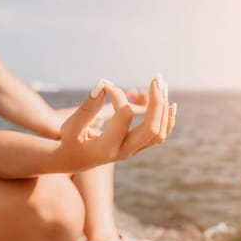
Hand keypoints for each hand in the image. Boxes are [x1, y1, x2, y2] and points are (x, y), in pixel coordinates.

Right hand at [59, 77, 175, 169]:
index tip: (106, 85)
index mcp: (107, 147)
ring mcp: (134, 151)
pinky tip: (170, 103)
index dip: (118, 95)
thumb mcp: (71, 126)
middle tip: (155, 79)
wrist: (75, 161)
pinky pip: (160, 135)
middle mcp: (124, 152)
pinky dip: (167, 119)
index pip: (123, 116)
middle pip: (152, 129)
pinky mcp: (138, 147)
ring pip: (160, 133)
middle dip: (157, 103)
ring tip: (163, 86)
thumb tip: (103, 85)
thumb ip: (86, 108)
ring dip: (164, 108)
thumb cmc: (70, 141)